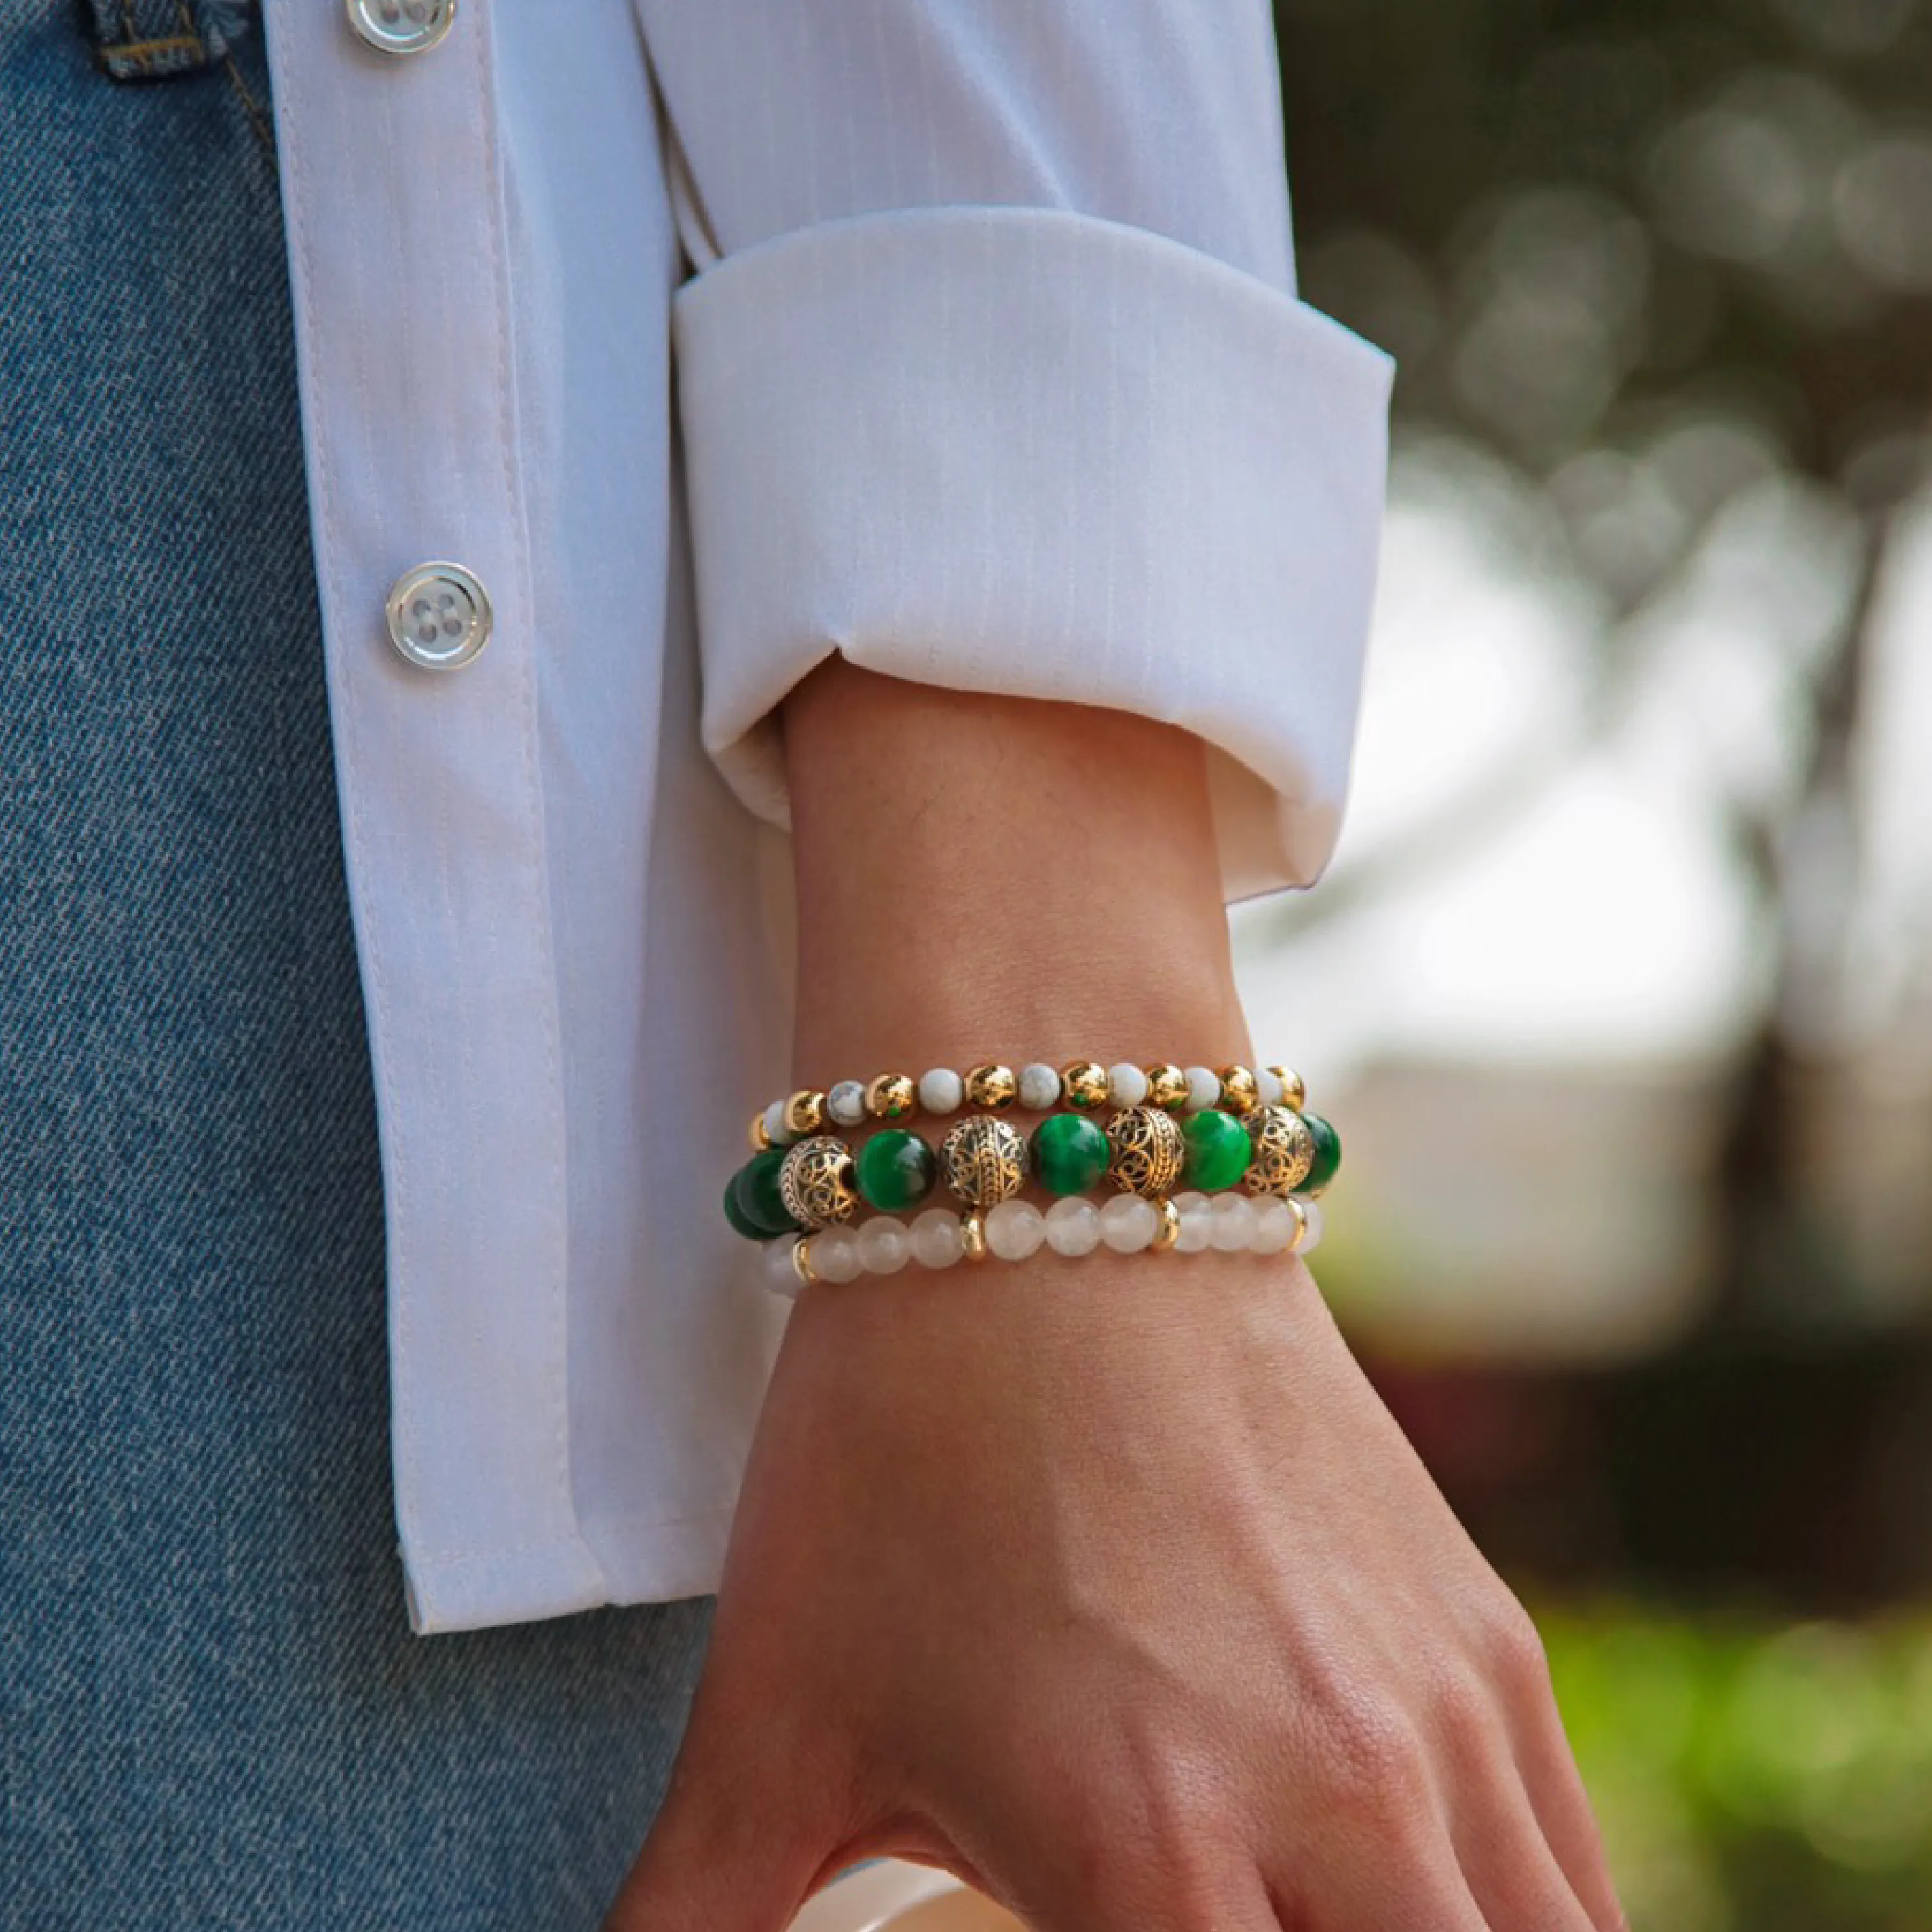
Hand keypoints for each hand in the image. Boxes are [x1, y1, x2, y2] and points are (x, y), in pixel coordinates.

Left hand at [605, 1242, 1625, 1929]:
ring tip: (1315, 1929)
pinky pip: (1569, 1876)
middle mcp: (1338, 1815)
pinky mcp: (1489, 1646)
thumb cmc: (901, 1451)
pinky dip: (1515, 1926)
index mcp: (1146, 1862)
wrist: (1057, 1204)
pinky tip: (1409, 1908)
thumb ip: (690, 1911)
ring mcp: (1440, 1728)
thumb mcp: (777, 1713)